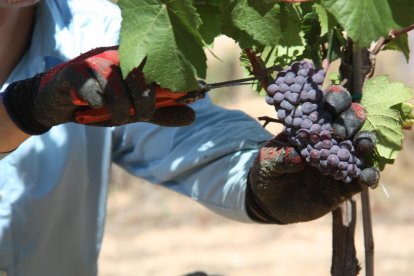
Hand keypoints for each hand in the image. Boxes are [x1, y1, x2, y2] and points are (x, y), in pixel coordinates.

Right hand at [2, 46, 194, 134]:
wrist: (60, 103)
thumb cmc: (102, 103)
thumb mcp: (135, 110)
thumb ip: (161, 112)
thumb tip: (193, 116)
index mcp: (135, 60)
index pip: (162, 66)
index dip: (178, 82)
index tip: (195, 95)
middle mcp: (117, 54)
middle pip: (142, 76)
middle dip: (146, 104)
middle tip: (141, 115)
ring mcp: (96, 60)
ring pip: (118, 87)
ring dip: (120, 111)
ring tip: (116, 117)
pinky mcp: (75, 71)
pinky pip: (94, 91)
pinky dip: (97, 106)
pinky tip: (93, 106)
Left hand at [246, 104, 378, 223]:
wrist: (269, 202)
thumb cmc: (267, 172)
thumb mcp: (267, 162)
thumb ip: (279, 158)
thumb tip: (296, 157)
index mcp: (310, 126)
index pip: (326, 106)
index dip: (333, 99)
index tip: (331, 100)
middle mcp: (330, 140)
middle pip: (349, 122)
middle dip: (351, 119)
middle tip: (340, 129)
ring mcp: (340, 161)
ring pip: (360, 147)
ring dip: (365, 142)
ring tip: (363, 143)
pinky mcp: (345, 185)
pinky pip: (362, 178)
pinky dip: (369, 176)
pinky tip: (368, 176)